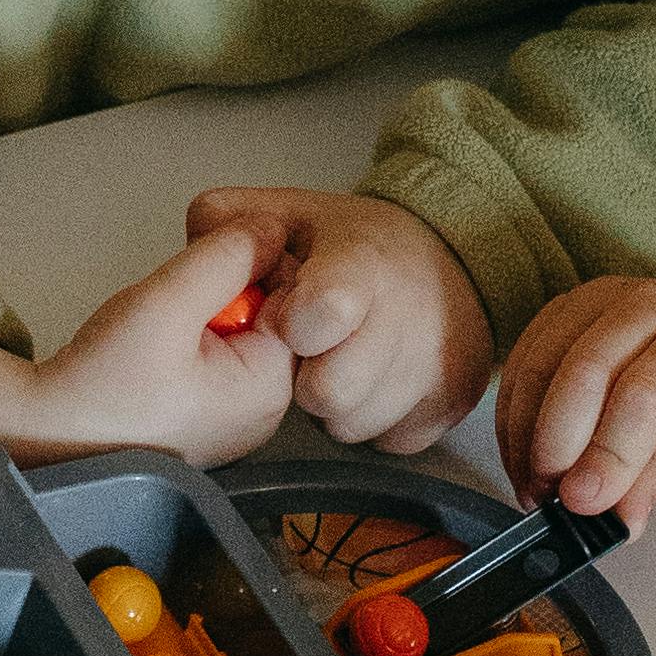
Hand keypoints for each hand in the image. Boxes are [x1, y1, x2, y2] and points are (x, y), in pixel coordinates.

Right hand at [0, 226, 299, 464]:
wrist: (41, 436)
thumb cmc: (101, 379)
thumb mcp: (165, 301)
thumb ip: (225, 257)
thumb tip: (273, 226)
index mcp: (269, 388)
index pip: (293, 299)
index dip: (245, 267)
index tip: (195, 273)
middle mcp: (265, 414)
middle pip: (268, 316)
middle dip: (222, 294)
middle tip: (168, 309)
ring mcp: (235, 423)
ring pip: (238, 334)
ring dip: (200, 315)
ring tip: (154, 334)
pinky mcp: (207, 423)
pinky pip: (216, 360)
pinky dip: (187, 343)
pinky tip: (152, 355)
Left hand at [185, 186, 494, 449]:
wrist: (454, 258)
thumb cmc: (356, 246)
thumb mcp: (292, 213)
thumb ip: (232, 222)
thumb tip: (201, 250)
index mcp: (363, 265)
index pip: (321, 314)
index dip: (290, 326)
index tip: (289, 316)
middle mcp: (408, 318)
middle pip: (328, 393)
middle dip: (305, 377)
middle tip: (314, 348)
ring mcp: (435, 366)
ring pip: (352, 427)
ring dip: (335, 405)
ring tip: (343, 361)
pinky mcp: (453, 404)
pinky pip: (389, 442)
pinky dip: (375, 421)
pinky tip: (374, 381)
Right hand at [495, 259, 655, 524]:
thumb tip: (616, 520)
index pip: (642, 396)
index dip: (606, 454)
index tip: (581, 502)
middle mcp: (647, 310)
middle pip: (581, 374)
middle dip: (554, 448)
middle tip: (550, 499)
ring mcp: (598, 301)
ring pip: (539, 366)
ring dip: (524, 437)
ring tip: (535, 484)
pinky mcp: (562, 308)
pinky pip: (521, 360)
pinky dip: (513, 415)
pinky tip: (524, 452)